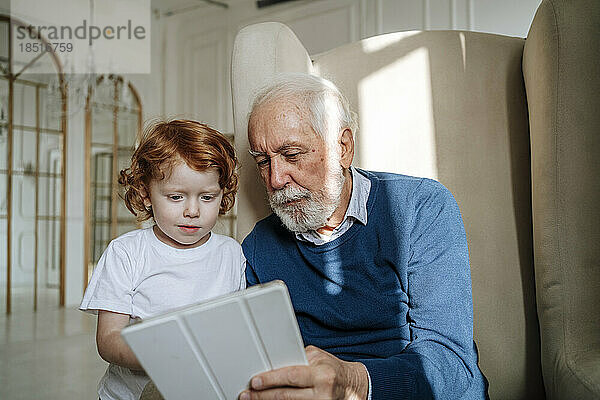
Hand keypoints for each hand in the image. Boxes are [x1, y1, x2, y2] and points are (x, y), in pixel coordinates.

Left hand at [238, 345, 367, 399]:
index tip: (254, 382)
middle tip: (247, 395)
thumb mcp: (317, 358)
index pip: (291, 377)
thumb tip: (274, 365)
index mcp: (321, 374)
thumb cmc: (331, 368)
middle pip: (286, 396)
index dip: (271, 380)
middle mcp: (322, 392)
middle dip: (263, 396)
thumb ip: (297, 360)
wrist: (352, 385)